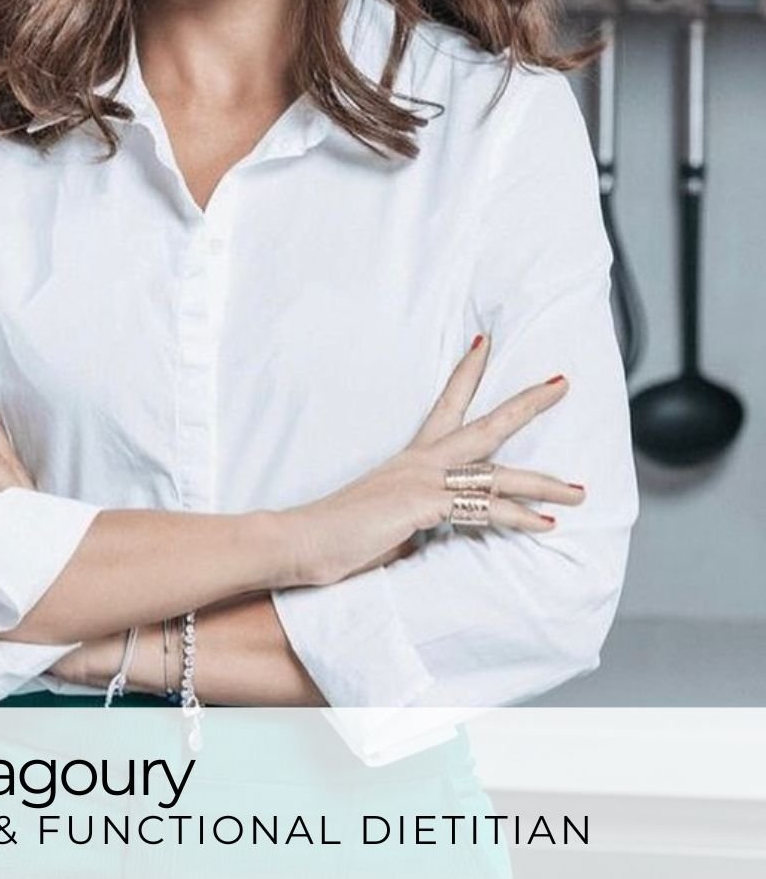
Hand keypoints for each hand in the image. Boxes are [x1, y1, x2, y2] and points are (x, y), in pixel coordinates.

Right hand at [280, 334, 586, 587]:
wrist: (303, 541)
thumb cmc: (339, 536)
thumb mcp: (387, 519)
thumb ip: (416, 516)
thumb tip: (431, 528)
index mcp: (411, 458)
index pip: (445, 404)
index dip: (466, 372)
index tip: (484, 342)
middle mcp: (420, 460)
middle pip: (485, 424)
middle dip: (527, 403)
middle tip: (561, 383)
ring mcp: (423, 479)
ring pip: (497, 472)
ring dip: (544, 483)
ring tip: (580, 491)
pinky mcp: (423, 503)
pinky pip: (485, 509)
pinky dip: (519, 518)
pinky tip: (546, 525)